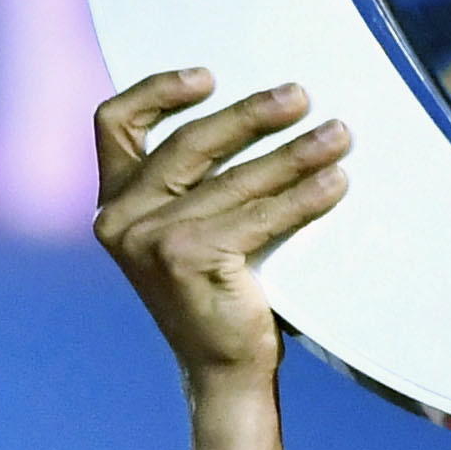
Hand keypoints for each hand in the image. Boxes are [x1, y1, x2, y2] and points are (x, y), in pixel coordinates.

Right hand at [91, 71, 347, 398]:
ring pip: (234, 178)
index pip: (114, 124)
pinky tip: (334, 184)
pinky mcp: (187, 257)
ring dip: (293, 153)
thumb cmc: (217, 294)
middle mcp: (120, 219)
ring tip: (336, 136)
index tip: (209, 77)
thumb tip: (257, 111)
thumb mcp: (188, 229)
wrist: (224, 373)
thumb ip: (193, 183)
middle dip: (250, 115)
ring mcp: (150, 239)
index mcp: (114, 204)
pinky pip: (259, 214)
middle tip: (300, 97)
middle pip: (188, 142)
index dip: (156, 90)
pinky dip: (302, 196)